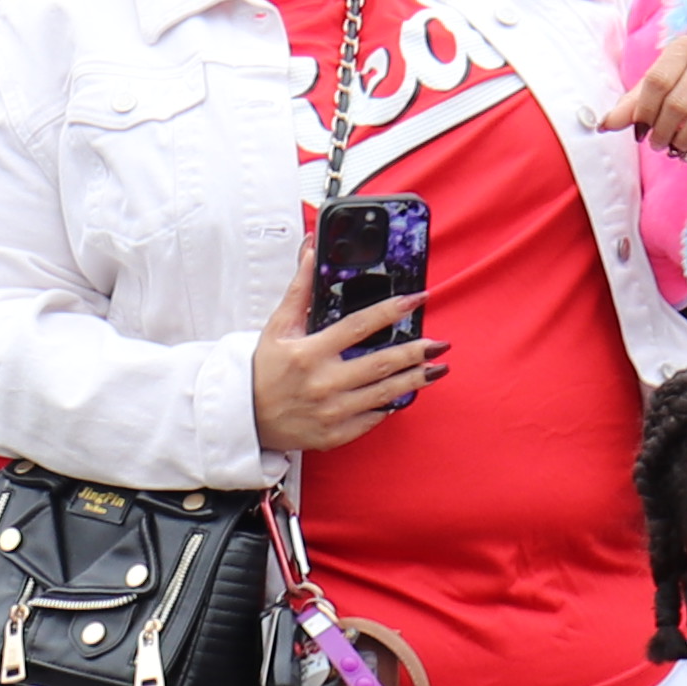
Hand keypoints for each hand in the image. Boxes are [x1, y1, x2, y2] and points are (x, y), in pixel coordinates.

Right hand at [247, 248, 438, 453]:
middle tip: (440, 344)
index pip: (357, 326)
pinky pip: (372, 419)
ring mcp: (331, 411)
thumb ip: (299, 290)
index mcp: (308, 353)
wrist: (246, 417)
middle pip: (380, 364)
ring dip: (415, 380)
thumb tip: (311, 251)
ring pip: (384, 393)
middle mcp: (322, 383)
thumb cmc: (264, 369)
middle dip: (415, 352)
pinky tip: (404, 394)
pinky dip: (390, 406)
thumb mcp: (277, 327)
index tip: (415, 300)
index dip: (390, 311)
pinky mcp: (336, 434)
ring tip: (437, 368)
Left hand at [605, 42, 686, 163]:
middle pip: (678, 103)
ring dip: (683, 142)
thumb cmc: (686, 92)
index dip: (643, 112)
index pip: (657, 81)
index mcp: (684, 48)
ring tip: (675, 148)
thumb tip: (604, 124)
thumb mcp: (657, 94)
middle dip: (662, 132)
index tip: (639, 132)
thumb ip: (630, 107)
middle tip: (657, 145)